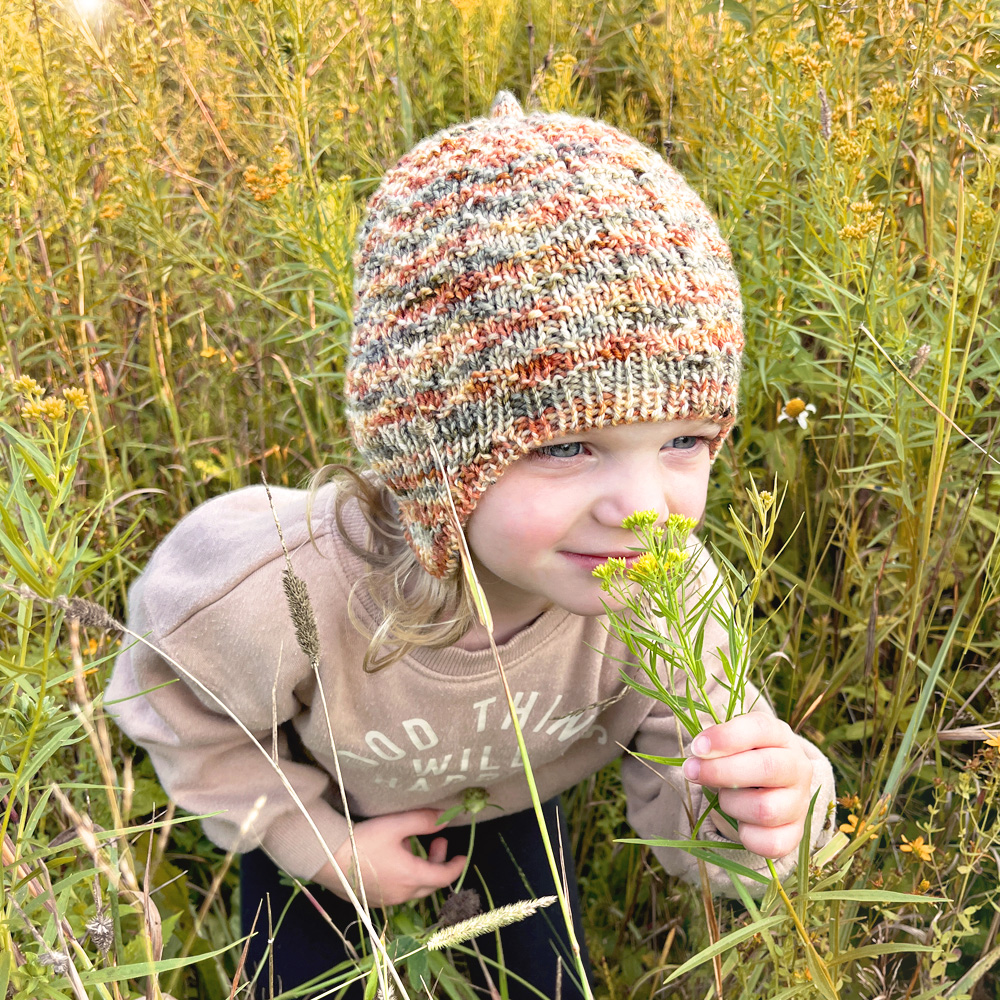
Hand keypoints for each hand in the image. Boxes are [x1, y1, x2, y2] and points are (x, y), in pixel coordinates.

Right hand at [313, 809, 466, 906]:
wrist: (326, 857)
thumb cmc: (363, 840)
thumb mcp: (396, 825)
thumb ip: (423, 821)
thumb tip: (446, 818)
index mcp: (411, 877)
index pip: (443, 877)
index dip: (456, 866)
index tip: (462, 856)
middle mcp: (401, 894)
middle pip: (430, 884)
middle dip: (439, 863)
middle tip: (438, 841)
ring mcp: (385, 900)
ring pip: (413, 889)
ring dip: (421, 870)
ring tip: (415, 847)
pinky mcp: (371, 900)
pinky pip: (397, 892)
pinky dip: (405, 877)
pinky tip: (395, 860)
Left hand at [680, 713, 812, 858]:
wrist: (771, 788)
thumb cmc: (743, 757)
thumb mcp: (732, 741)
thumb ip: (716, 744)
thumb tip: (697, 758)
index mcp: (780, 736)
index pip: (760, 729)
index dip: (726, 737)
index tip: (697, 747)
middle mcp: (797, 767)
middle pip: (766, 768)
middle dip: (721, 771)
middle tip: (690, 771)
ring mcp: (800, 802)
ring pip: (765, 809)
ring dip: (731, 804)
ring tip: (724, 797)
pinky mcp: (796, 833)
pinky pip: (770, 842)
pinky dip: (746, 835)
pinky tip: (739, 822)